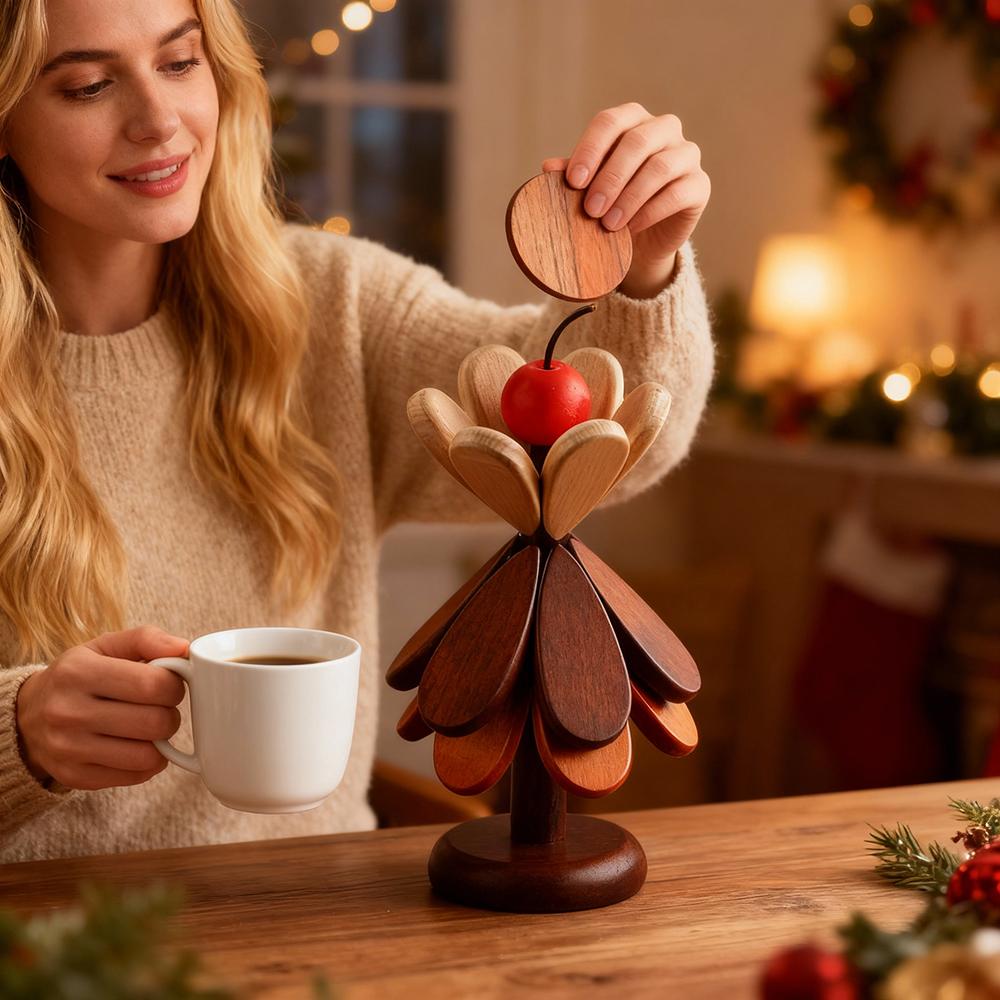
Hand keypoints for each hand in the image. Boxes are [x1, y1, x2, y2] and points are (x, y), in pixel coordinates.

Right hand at [15, 626, 188, 790]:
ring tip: (149, 728)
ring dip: (161, 742)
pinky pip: (136, 776)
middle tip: (161, 708)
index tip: (168, 685)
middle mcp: (68, 712)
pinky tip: (136, 746)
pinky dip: (147, 762)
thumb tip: (185, 648)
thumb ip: (147, 639)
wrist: (28, 716)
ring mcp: (68, 749)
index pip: (154, 684)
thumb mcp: (105, 646)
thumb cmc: (80, 676)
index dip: (174, 685)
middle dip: (170, 714)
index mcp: (78, 672)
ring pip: (148, 754)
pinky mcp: (75, 776)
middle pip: (155, 722)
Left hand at [542, 102, 709, 297]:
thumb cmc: (611, 204)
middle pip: (637, 142)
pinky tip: (631, 229)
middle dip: (610, 177)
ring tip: (608, 224)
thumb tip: (547, 167)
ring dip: (629, 197)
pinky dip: (650, 212)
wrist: (642, 240)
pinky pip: (677, 193)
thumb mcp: (588, 190)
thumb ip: (572, 175)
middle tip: (590, 209)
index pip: (610, 121)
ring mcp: (686, 155)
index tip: (573, 182)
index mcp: (633, 121)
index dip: (590, 149)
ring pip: (660, 167)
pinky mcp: (700, 185)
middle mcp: (664, 129)